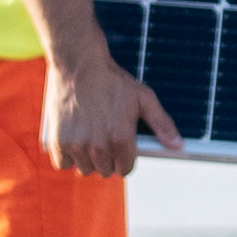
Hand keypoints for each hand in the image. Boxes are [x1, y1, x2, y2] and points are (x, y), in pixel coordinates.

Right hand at [58, 62, 185, 179]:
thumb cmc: (113, 80)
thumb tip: (179, 145)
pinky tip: (73, 140)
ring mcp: (76, 145)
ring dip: (87, 159)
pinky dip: (67, 156)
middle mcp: (99, 147)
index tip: (120, 146)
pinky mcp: (57, 141)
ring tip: (88, 137)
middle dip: (107, 159)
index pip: (125, 169)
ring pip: (85, 169)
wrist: (79, 65)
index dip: (125, 158)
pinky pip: (63, 164)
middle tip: (104, 137)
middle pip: (105, 171)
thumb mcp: (143, 98)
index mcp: (122, 139)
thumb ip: (162, 124)